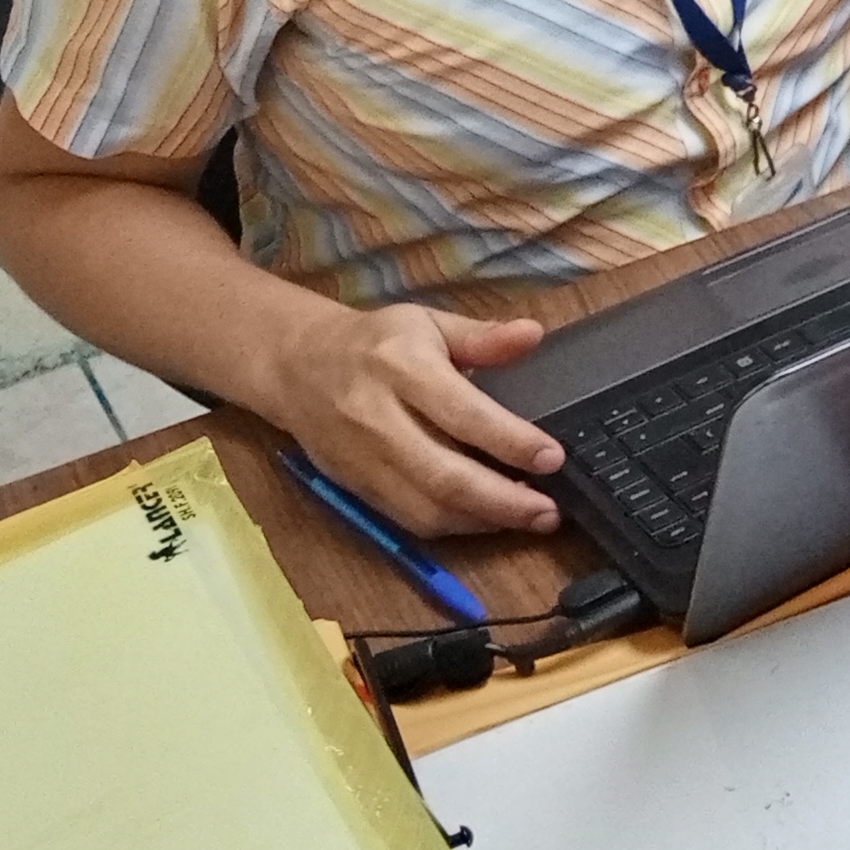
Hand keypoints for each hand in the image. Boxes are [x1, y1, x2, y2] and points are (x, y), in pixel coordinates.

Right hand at [255, 301, 564, 537]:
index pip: (462, 413)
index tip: (553, 457)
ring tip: (530, 517)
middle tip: (549, 511)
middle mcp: (377, 418)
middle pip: (444, 475)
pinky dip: (453, 526)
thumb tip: (534, 334)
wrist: (295, 365)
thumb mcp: (427, 322)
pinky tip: (488, 519)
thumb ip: (481, 336)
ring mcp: (363, 460)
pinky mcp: (355, 487)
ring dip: (483, 521)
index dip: (511, 441)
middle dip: (504, 501)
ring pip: (426, 508)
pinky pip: (408, 518)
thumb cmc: (375, 342)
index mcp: (401, 367)